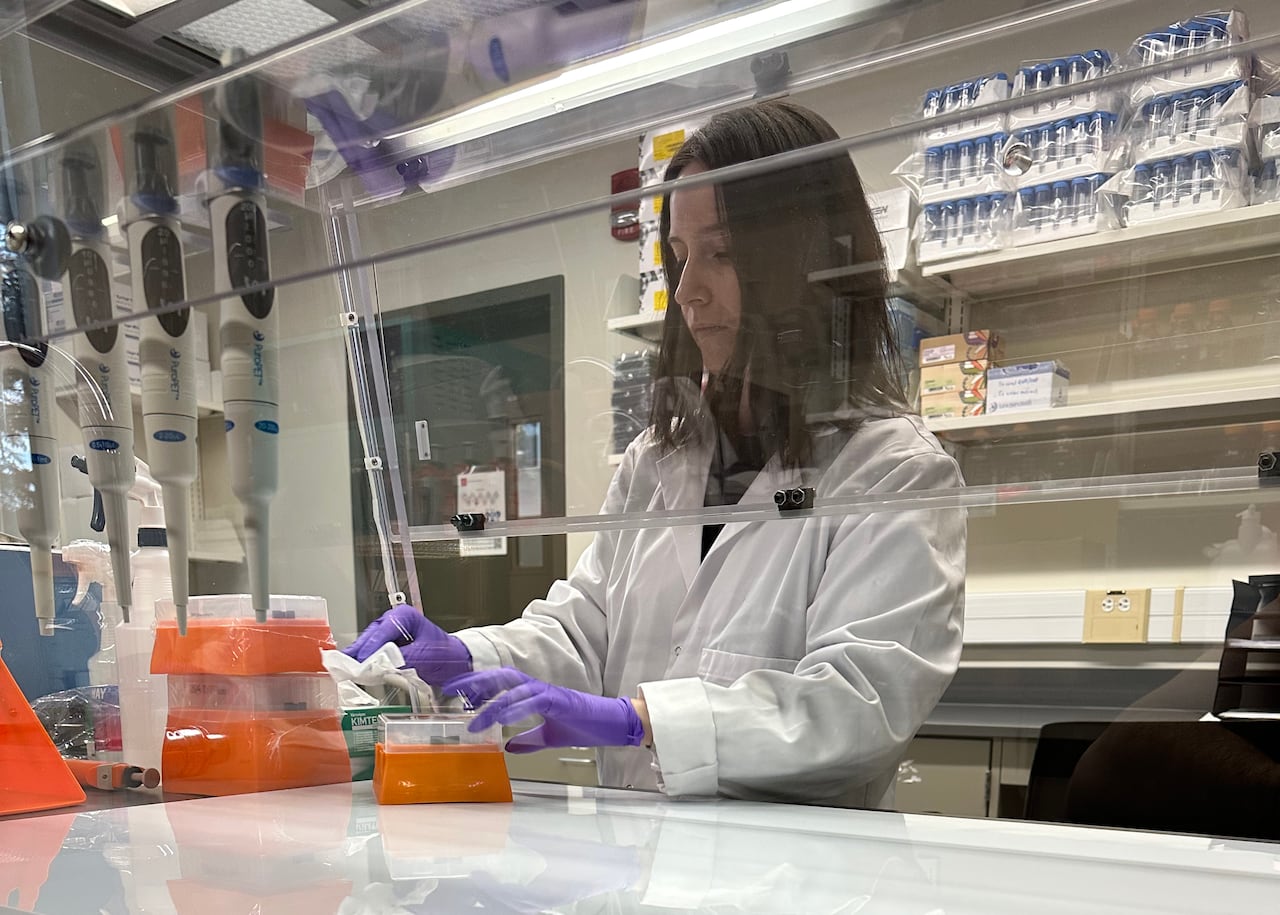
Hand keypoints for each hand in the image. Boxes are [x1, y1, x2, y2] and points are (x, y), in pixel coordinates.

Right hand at [343, 604, 471, 685]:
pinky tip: (354, 670)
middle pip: (370, 636)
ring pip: (367, 644)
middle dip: (359, 652)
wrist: (456, 663)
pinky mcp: (387, 646)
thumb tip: (381, 662)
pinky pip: (371, 652)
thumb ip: (402, 657)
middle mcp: (394, 621)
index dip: (370, 648)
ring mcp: (389, 633)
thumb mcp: (425, 655)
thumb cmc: (445, 654)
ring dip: (358, 658)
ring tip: (347, 671)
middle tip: (347, 668)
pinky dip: (364, 661)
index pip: (382, 631)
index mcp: (404, 616)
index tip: (361, 663)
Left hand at [442, 668, 643, 752]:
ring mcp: (550, 693)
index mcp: (534, 694)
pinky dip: (518, 708)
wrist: (613, 725)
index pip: (500, 683)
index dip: (477, 683)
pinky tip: (503, 718)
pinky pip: (535, 700)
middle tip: (451, 690)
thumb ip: (529, 740)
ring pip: (515, 688)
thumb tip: (508, 747)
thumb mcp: (549, 737)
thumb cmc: (585, 726)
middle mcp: (538, 688)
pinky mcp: (561, 701)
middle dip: (476, 682)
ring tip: (473, 715)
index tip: (453, 689)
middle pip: (502, 677)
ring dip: (492, 701)